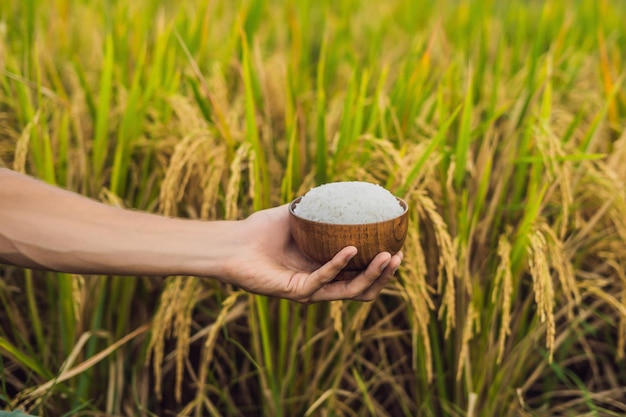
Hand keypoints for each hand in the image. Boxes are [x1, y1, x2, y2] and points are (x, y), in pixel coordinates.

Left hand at [222, 205, 402, 302]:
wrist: (232, 242)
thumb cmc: (260, 230)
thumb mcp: (297, 214)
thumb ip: (318, 206)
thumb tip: (341, 188)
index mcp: (325, 268)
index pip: (361, 273)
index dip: (383, 265)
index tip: (399, 245)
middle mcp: (321, 283)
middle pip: (363, 287)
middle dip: (385, 274)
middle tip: (399, 255)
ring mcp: (310, 289)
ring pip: (350, 290)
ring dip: (372, 275)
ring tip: (388, 257)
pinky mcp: (296, 291)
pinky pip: (323, 280)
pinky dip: (339, 265)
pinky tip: (351, 248)